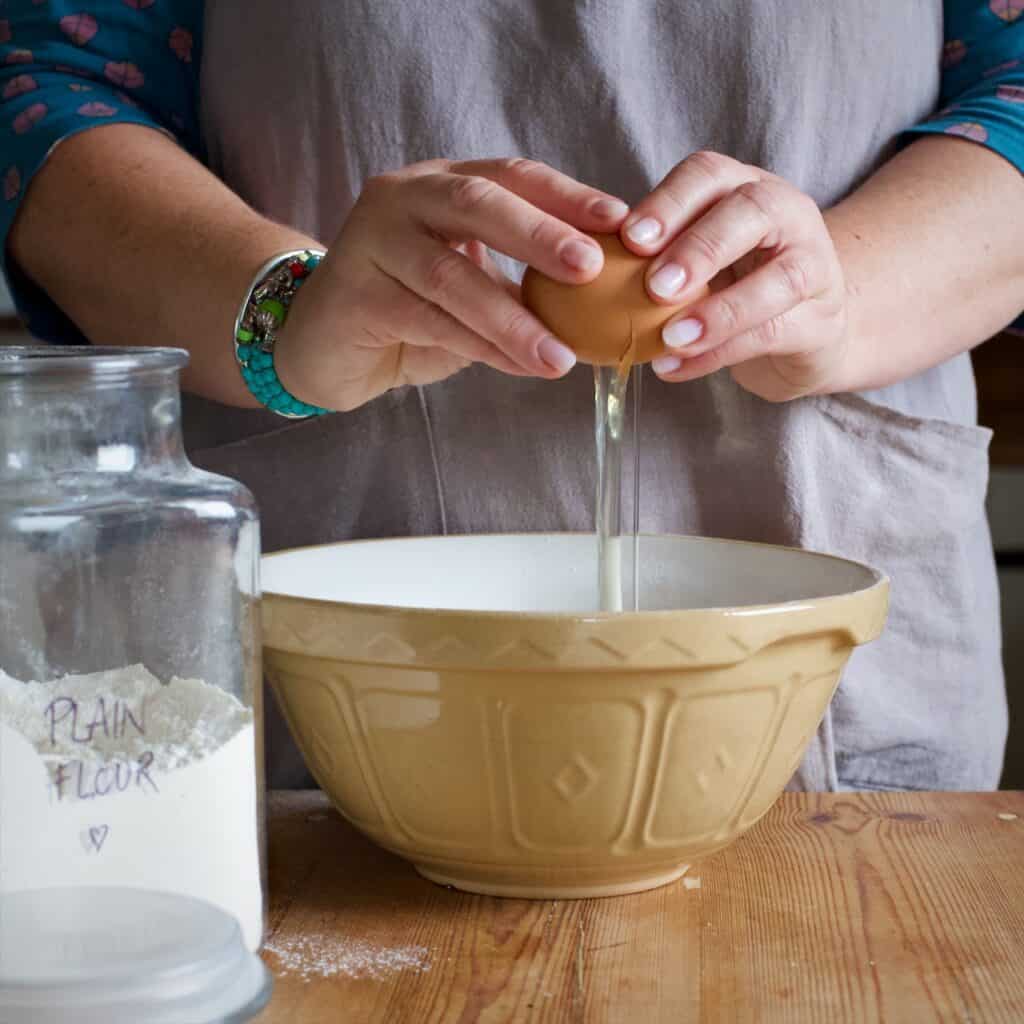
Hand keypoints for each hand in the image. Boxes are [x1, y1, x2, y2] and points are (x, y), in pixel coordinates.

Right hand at [274, 158, 628, 410]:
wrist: (323, 344)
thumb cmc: (407, 310)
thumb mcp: (471, 284)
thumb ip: (519, 282)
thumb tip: (601, 302)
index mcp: (440, 184)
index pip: (510, 176)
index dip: (565, 195)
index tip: (620, 220)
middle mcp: (403, 199)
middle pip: (477, 205)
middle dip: (540, 236)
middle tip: (591, 269)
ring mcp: (372, 241)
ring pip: (451, 274)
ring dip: (513, 318)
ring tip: (559, 356)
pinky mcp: (355, 293)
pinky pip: (427, 320)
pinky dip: (479, 346)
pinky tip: (519, 366)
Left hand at [622, 152, 848, 401]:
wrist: (808, 326)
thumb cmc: (732, 284)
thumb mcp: (695, 258)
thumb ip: (654, 254)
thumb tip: (579, 266)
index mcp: (743, 187)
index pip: (708, 174)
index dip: (669, 202)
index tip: (629, 237)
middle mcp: (785, 214)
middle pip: (751, 213)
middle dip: (699, 247)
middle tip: (654, 285)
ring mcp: (813, 264)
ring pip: (777, 279)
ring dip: (719, 310)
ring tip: (670, 337)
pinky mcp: (821, 319)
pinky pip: (771, 334)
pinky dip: (719, 354)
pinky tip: (674, 368)